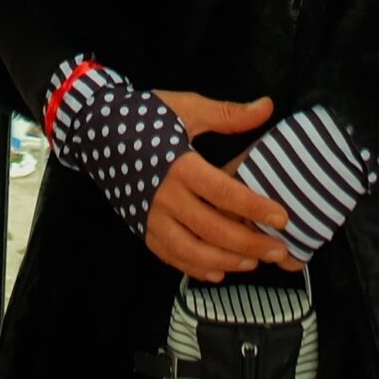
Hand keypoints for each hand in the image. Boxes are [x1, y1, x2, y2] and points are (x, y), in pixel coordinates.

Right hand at [144, 92, 301, 281]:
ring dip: (224, 261)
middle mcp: (164, 197)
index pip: (224, 193)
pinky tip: (218, 272)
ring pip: (190, 250)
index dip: (255, 207)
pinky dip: (194, 267)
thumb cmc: (146, 116)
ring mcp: (149, 217)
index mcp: (180, 166)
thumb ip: (229, 115)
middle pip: (212, 229)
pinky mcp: (140, 228)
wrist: (95, 130)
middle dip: (248, 243)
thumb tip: (268, 106)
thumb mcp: (187, 109)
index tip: (283, 218)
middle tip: (279, 250)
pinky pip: (169, 256)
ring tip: (253, 262)